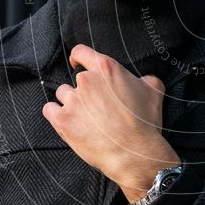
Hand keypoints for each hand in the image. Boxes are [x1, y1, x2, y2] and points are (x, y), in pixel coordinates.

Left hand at [42, 44, 180, 201]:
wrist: (134, 152)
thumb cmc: (145, 121)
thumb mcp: (155, 91)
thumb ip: (145, 78)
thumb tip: (142, 79)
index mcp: (106, 69)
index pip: (81, 52)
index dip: (79, 57)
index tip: (79, 63)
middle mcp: (86, 80)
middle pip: (76, 78)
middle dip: (84, 89)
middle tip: (96, 104)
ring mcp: (72, 100)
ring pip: (62, 94)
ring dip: (71, 102)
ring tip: (84, 116)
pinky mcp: (62, 120)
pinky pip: (49, 109)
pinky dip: (55, 113)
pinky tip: (67, 120)